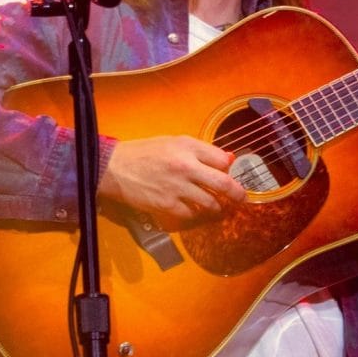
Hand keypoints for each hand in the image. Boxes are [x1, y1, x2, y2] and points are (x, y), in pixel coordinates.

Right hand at [98, 136, 245, 226]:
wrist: (116, 167)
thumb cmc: (146, 152)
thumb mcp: (174, 142)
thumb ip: (202, 150)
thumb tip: (229, 159)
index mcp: (188, 147)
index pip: (222, 160)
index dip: (229, 169)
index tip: (231, 174)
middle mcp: (186, 167)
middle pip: (223, 183)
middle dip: (237, 194)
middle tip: (242, 198)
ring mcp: (177, 188)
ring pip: (209, 203)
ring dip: (217, 207)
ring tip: (219, 208)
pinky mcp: (167, 205)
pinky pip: (191, 214)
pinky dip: (196, 214)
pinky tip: (195, 211)